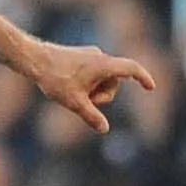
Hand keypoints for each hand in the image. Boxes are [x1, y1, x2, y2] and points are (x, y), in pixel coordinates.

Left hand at [30, 43, 155, 133]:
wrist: (33, 59)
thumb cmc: (55, 78)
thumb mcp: (74, 103)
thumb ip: (91, 117)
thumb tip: (105, 129)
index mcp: (103, 65)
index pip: (131, 68)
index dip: (143, 78)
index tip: (151, 88)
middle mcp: (100, 57)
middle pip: (114, 82)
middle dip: (103, 96)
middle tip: (85, 101)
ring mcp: (91, 56)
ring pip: (103, 79)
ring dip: (94, 90)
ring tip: (73, 93)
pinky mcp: (82, 57)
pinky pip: (93, 74)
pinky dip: (88, 84)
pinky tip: (70, 86)